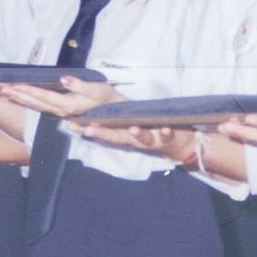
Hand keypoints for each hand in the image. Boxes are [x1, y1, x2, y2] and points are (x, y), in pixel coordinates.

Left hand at [0, 74, 120, 117]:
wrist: (114, 111)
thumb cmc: (106, 98)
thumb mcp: (97, 89)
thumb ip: (80, 85)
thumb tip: (64, 79)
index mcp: (67, 105)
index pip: (44, 97)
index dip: (29, 91)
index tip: (15, 85)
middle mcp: (60, 111)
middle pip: (35, 103)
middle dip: (18, 96)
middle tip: (1, 89)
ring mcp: (59, 112)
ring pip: (35, 106)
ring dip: (19, 99)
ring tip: (4, 93)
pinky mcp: (59, 110)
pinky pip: (39, 106)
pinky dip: (27, 101)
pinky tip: (19, 97)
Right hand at [71, 119, 195, 164]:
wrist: (182, 146)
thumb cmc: (154, 131)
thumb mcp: (134, 125)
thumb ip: (119, 120)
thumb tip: (98, 110)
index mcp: (127, 134)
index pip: (105, 132)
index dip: (89, 129)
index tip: (74, 125)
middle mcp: (137, 139)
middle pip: (118, 137)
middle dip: (103, 134)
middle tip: (89, 130)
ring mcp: (153, 139)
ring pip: (143, 138)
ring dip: (137, 133)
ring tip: (133, 128)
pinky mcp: (169, 137)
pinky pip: (167, 135)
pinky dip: (166, 131)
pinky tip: (164, 127)